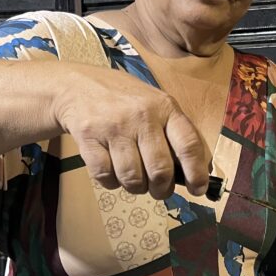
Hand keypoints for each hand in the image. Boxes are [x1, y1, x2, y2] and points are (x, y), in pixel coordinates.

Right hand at [51, 64, 210, 198]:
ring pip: (132, 177)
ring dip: (137, 188)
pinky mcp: (88, 137)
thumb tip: (195, 171)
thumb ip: (174, 133)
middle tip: (160, 190)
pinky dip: (112, 183)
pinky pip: (104, 175)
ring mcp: (113, 127)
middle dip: (163, 189)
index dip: (196, 173)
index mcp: (165, 107)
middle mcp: (142, 116)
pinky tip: (114, 173)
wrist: (77, 85)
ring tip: (136, 181)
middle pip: (160, 169)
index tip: (198, 190)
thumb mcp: (157, 105)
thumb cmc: (126, 101)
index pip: (189, 145)